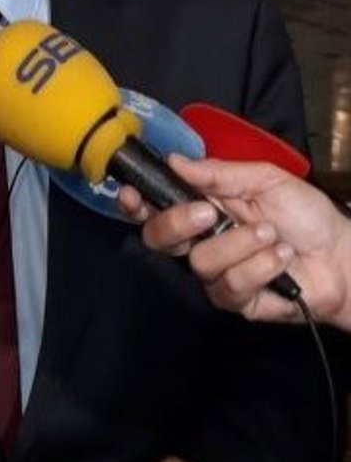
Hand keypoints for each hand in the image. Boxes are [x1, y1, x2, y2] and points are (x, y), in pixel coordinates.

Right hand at [118, 155, 350, 325]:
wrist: (343, 255)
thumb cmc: (307, 214)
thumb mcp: (265, 180)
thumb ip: (219, 173)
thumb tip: (175, 160)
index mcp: (201, 206)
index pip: (154, 206)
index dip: (135, 202)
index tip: (132, 195)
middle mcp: (201, 240)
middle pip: (159, 238)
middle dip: (177, 222)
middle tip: (208, 213)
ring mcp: (217, 273)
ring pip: (200, 262)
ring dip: (240, 245)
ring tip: (271, 235)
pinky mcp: (237, 301)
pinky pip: (231, 286)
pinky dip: (260, 267)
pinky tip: (281, 257)